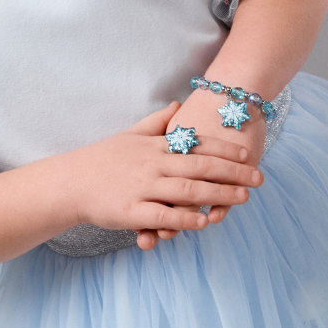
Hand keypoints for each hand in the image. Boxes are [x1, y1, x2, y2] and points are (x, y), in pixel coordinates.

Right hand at [66, 101, 262, 242]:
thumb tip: (177, 104)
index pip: (195, 145)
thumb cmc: (100, 159)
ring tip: (242, 199)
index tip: (247, 154)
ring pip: (187, 192)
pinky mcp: (131, 212)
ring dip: (218, 195)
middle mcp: (151, 165)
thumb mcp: (129, 134)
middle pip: (199, 167)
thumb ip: (155, 121)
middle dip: (232, 173)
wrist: (69, 182)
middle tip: (258, 178)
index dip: (223, 150)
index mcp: (153, 147)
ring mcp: (142, 188)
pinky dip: (185, 219)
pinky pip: (163, 216)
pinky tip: (204, 222)